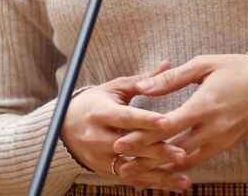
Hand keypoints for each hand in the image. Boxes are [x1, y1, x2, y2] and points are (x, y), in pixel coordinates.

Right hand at [61, 62, 191, 190]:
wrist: (63, 126)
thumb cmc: (95, 102)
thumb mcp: (114, 88)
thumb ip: (142, 81)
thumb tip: (168, 64)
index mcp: (101, 112)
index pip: (126, 117)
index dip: (146, 120)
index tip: (168, 123)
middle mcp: (98, 137)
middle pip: (131, 146)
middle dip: (158, 152)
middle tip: (183, 155)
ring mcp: (100, 157)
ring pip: (133, 169)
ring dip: (159, 175)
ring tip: (184, 181)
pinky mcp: (104, 171)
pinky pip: (130, 179)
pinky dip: (151, 182)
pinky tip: (171, 185)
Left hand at [113, 54, 247, 175]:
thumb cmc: (235, 70)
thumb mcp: (203, 65)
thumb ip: (171, 78)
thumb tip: (143, 87)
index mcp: (205, 105)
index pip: (168, 126)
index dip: (142, 136)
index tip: (121, 143)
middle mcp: (214, 128)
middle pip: (174, 150)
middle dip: (147, 159)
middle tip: (122, 165)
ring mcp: (222, 140)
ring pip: (187, 161)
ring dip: (162, 169)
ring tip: (138, 174)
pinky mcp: (227, 145)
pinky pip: (200, 161)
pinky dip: (180, 167)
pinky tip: (164, 171)